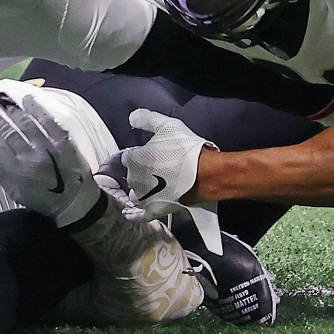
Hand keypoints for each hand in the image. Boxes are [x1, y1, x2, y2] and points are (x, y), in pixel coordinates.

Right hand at [0, 92, 102, 227]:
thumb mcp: (17, 193)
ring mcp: (48, 148)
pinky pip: (48, 122)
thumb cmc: (42, 199)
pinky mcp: (63, 142)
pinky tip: (27, 99)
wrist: (76, 202)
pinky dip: (37, 109)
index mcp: (17, 172)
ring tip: (0, 99)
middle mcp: (30, 158)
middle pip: (7, 133)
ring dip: (11, 110)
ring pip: (25, 125)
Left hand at [94, 108, 214, 221]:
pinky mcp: (154, 210)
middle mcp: (134, 179)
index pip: (129, 156)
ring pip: (136, 192)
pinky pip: (139, 215)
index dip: (140, 154)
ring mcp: (143, 197)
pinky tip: (128, 213)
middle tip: (158, 166)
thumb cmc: (185, 149)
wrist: (204, 174)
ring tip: (153, 185)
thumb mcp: (166, 126)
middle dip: (142, 171)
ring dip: (141, 189)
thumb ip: (146, 119)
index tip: (151, 153)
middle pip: (133, 174)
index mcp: (133, 159)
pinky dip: (133, 214)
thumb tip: (132, 118)